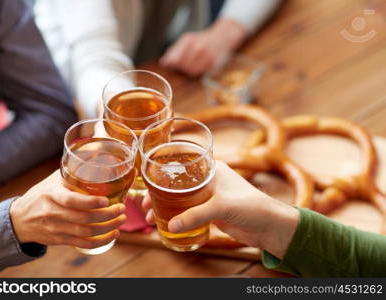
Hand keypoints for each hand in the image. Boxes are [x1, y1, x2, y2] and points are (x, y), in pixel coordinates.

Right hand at [10, 171, 125, 248]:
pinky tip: (113, 234)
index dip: (91, 203)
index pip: (71, 201)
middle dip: (107, 215)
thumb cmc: (41, 195)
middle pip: (84, 219)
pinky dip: (101, 241)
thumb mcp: (52, 181)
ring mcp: (57, 229)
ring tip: (121, 220)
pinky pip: (83, 244)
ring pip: (86, 233)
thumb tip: (97, 152)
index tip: (107, 200)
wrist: (19, 220)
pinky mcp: (60, 240)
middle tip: (122, 208)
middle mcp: (53, 213)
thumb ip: (72, 171)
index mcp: (51, 195)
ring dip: (108, 228)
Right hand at [143, 161, 298, 258]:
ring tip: (150, 217)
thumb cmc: (253, 207)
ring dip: (166, 207)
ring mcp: (210, 197)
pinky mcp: (212, 213)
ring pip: (181, 199)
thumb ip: (196, 215)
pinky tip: (167, 224)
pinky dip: (178, 218)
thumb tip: (171, 226)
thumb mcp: (222, 207)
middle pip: (178, 184)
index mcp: (213, 169)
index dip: (164, 171)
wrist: (271, 227)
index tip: (147, 181)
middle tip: (145, 205)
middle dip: (160, 193)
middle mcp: (209, 180)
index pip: (183, 163)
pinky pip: (190, 213)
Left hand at [160, 18, 246, 76]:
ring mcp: (206, 56)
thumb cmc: (201, 40)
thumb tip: (163, 63)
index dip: (171, 63)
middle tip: (180, 65)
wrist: (221, 37)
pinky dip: (196, 72)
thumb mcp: (186, 40)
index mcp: (189, 40)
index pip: (175, 58)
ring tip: (189, 65)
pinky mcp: (212, 64)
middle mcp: (198, 48)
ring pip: (190, 71)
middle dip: (179, 67)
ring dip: (187, 71)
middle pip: (182, 66)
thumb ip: (174, 51)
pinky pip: (199, 73)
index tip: (168, 65)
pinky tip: (197, 66)